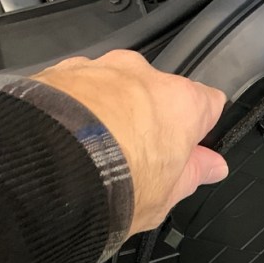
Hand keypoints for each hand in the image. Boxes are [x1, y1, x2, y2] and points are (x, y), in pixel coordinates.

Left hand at [32, 50, 228, 235]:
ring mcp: (102, 69)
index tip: (191, 149)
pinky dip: (79, 105)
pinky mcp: (62, 70)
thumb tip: (213, 166)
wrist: (49, 168)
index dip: (201, 128)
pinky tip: (71, 137)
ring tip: (98, 148)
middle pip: (161, 93)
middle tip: (140, 156)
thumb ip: (195, 173)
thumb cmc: (117, 181)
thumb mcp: (169, 193)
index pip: (210, 104)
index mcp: (184, 102)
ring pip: (118, 86)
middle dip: (153, 117)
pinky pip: (79, 86)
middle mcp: (146, 76)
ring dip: (114, 110)